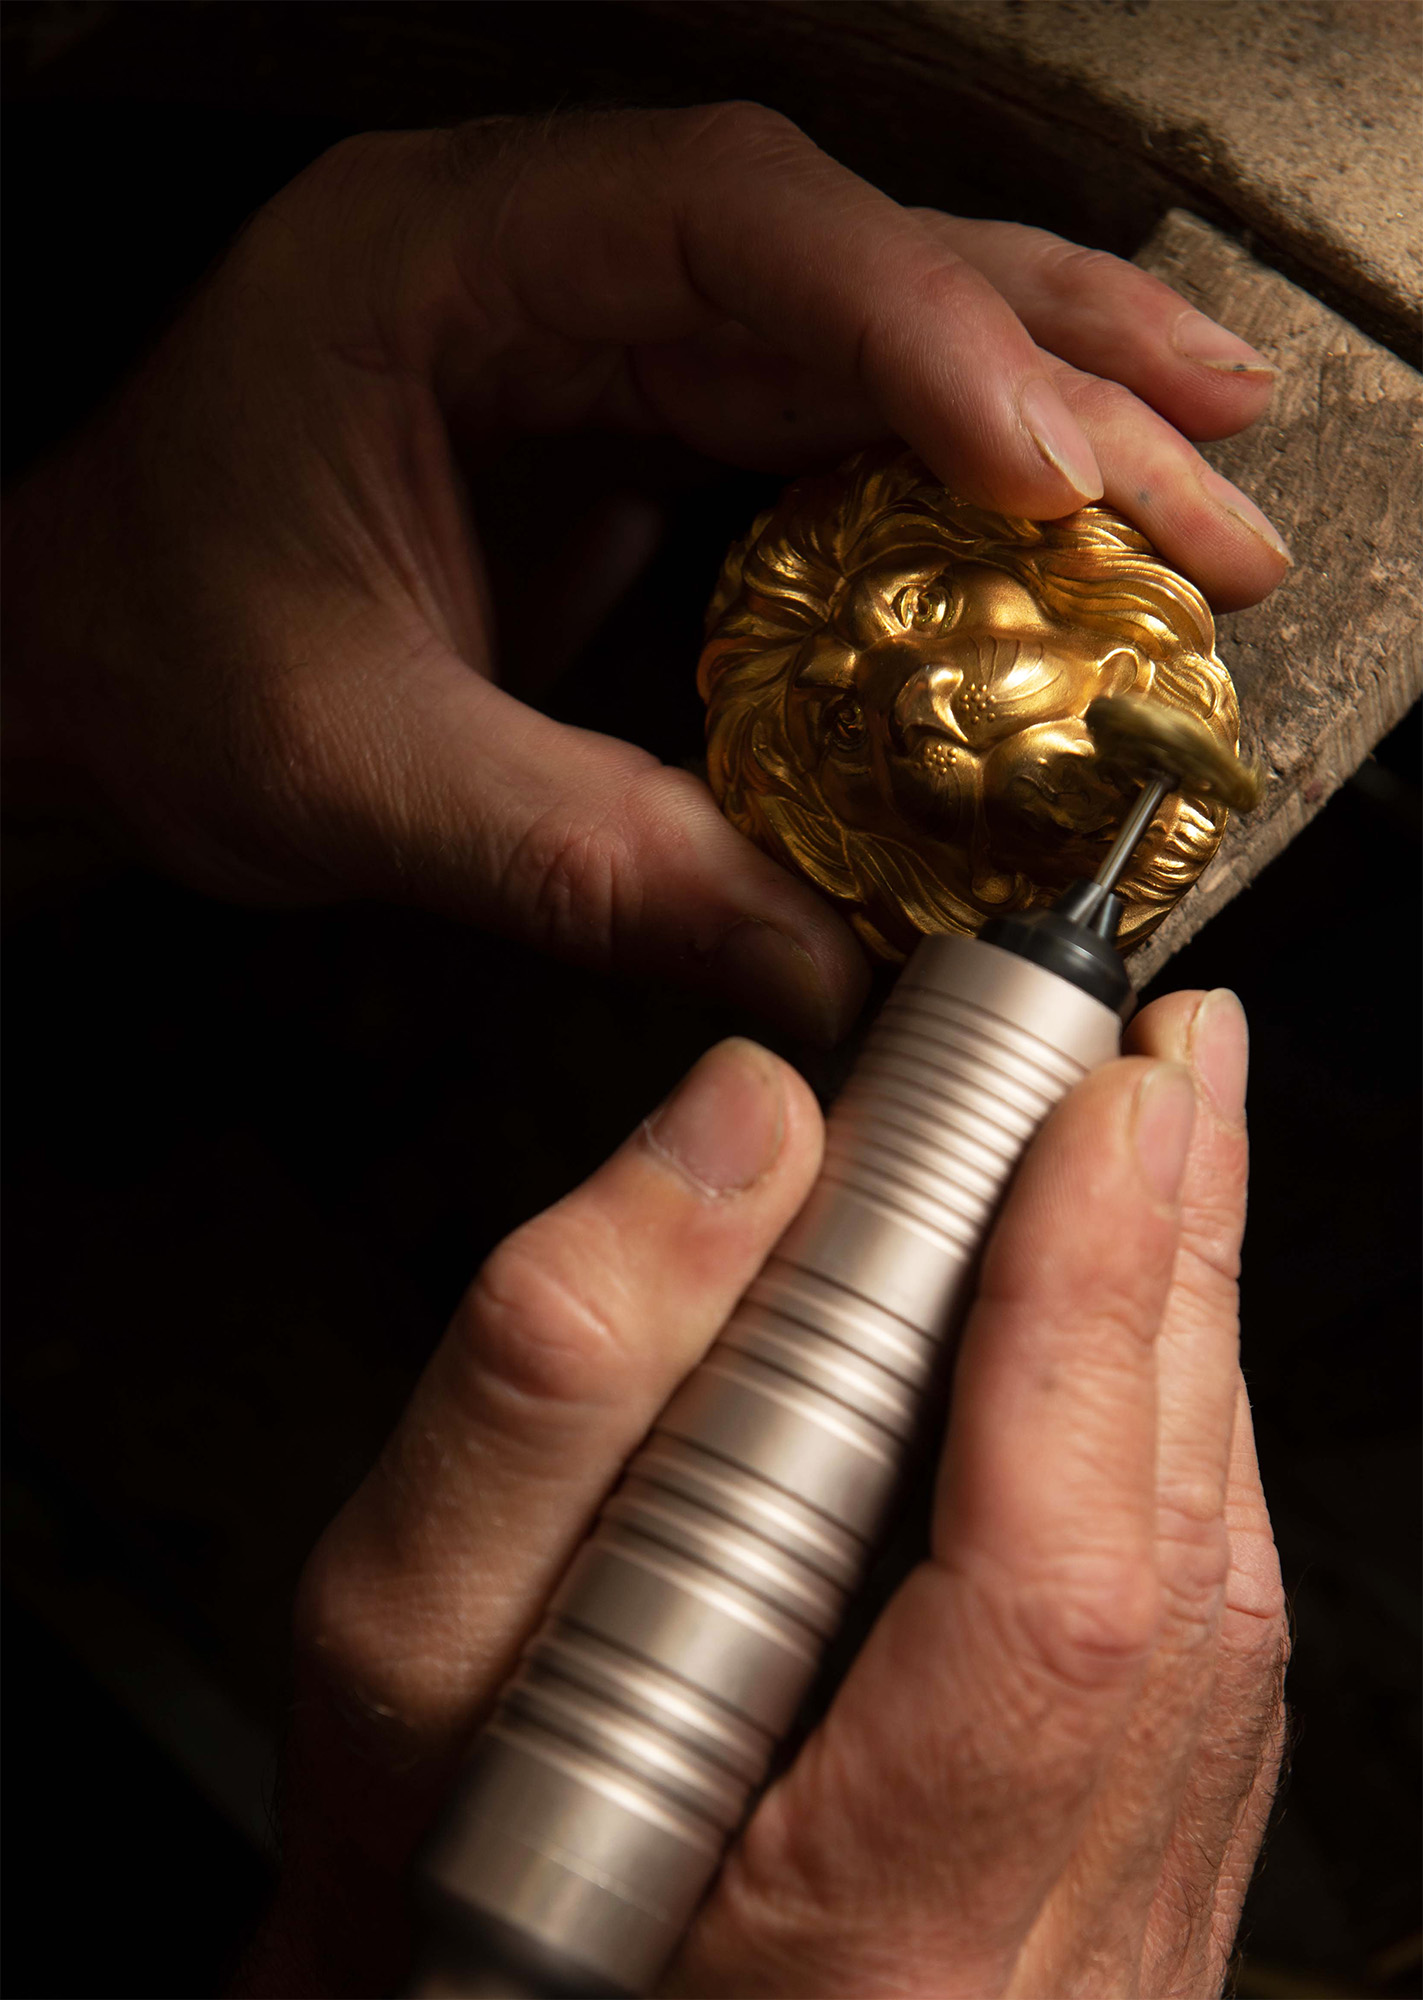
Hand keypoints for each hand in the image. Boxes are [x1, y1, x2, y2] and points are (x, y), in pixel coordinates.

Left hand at [4, 107, 1287, 1042]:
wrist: (71, 666)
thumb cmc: (154, 673)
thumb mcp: (357, 777)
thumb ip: (595, 864)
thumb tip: (827, 975)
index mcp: (437, 267)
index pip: (722, 230)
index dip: (915, 330)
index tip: (1054, 470)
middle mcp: (539, 259)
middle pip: (842, 257)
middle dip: (1050, 355)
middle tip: (1220, 459)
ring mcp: (594, 331)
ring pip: (861, 322)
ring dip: (1044, 395)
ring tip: (1207, 467)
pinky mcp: (628, 418)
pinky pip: (823, 418)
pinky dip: (957, 469)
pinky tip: (1068, 519)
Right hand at [244, 989, 1285, 1997]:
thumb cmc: (439, 1938)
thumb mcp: (401, 1677)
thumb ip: (546, 1395)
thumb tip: (740, 1133)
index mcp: (873, 1938)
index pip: (1055, 1589)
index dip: (1094, 1316)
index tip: (1113, 1108)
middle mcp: (1047, 1963)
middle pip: (1182, 1569)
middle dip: (1176, 1273)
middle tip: (1172, 1071)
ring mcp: (1113, 1947)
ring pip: (1217, 1611)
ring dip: (1190, 1353)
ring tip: (1172, 1163)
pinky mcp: (1118, 1912)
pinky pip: (1197, 1666)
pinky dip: (1169, 1465)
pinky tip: (1136, 1358)